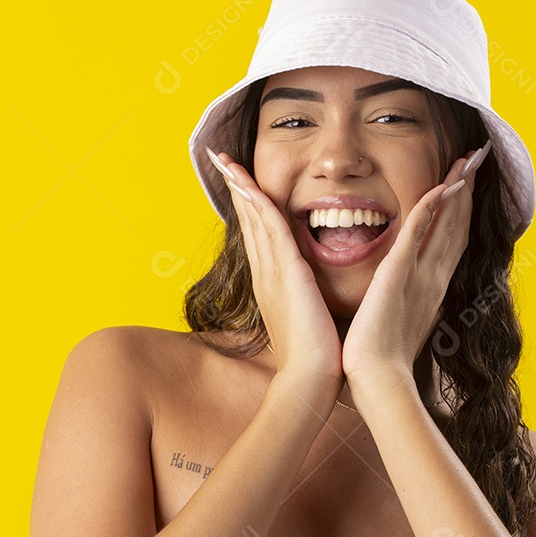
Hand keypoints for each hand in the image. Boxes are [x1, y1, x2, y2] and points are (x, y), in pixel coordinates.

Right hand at [206, 150, 343, 396]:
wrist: (310, 377)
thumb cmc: (315, 356)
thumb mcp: (308, 318)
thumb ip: (307, 300)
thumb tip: (313, 294)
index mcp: (272, 283)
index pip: (258, 235)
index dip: (248, 206)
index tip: (239, 182)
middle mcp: (266, 273)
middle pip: (249, 221)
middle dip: (236, 188)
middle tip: (220, 159)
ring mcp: (273, 272)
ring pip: (255, 218)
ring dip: (240, 186)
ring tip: (225, 160)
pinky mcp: (287, 271)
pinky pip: (270, 228)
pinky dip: (258, 203)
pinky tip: (248, 182)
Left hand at [341, 145, 488, 398]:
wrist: (376, 381)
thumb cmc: (380, 362)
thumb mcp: (396, 326)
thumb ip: (402, 307)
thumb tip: (398, 302)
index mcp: (430, 291)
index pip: (450, 244)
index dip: (460, 214)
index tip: (465, 187)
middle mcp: (432, 280)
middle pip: (456, 227)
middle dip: (466, 192)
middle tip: (476, 160)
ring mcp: (420, 275)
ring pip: (445, 223)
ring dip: (457, 189)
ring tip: (467, 160)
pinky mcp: (399, 273)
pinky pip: (419, 231)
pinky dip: (432, 206)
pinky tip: (443, 184)